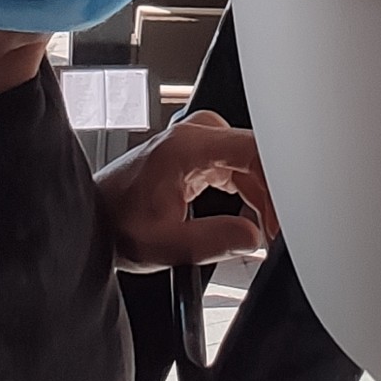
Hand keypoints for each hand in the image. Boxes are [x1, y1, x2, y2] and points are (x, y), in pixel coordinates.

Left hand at [95, 111, 280, 272]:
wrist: (92, 222)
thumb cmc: (115, 225)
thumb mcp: (166, 243)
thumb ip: (214, 241)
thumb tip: (253, 237)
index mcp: (186, 146)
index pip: (253, 147)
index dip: (279, 179)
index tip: (288, 209)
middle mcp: (192, 137)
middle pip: (255, 153)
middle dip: (273, 191)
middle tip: (279, 228)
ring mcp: (195, 144)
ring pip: (249, 162)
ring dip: (263, 194)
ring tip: (267, 229)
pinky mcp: (196, 157)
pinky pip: (236, 168)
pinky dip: (249, 193)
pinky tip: (252, 219)